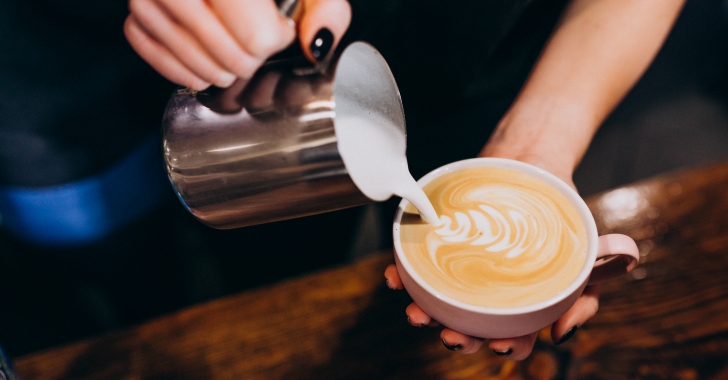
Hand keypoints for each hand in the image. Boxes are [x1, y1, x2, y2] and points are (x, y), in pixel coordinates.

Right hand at [124, 0, 351, 89]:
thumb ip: (325, 8)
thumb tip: (317, 44)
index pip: (257, 34)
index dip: (274, 39)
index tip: (279, 29)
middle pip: (224, 49)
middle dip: (247, 60)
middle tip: (256, 49)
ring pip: (185, 50)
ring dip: (215, 70)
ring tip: (233, 64)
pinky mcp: (134, 5)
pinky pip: (145, 44)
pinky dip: (176, 67)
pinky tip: (201, 71)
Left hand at [383, 144, 600, 359]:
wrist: (533, 167)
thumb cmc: (560, 220)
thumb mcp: (588, 255)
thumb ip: (589, 292)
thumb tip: (563, 334)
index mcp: (520, 303)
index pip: (513, 337)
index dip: (505, 347)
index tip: (499, 344)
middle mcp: (487, 293)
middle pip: (471, 327)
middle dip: (458, 339)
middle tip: (452, 335)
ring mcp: (460, 270)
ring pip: (439, 302)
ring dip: (424, 313)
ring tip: (417, 314)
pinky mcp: (439, 247)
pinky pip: (415, 265)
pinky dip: (402, 274)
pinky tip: (394, 276)